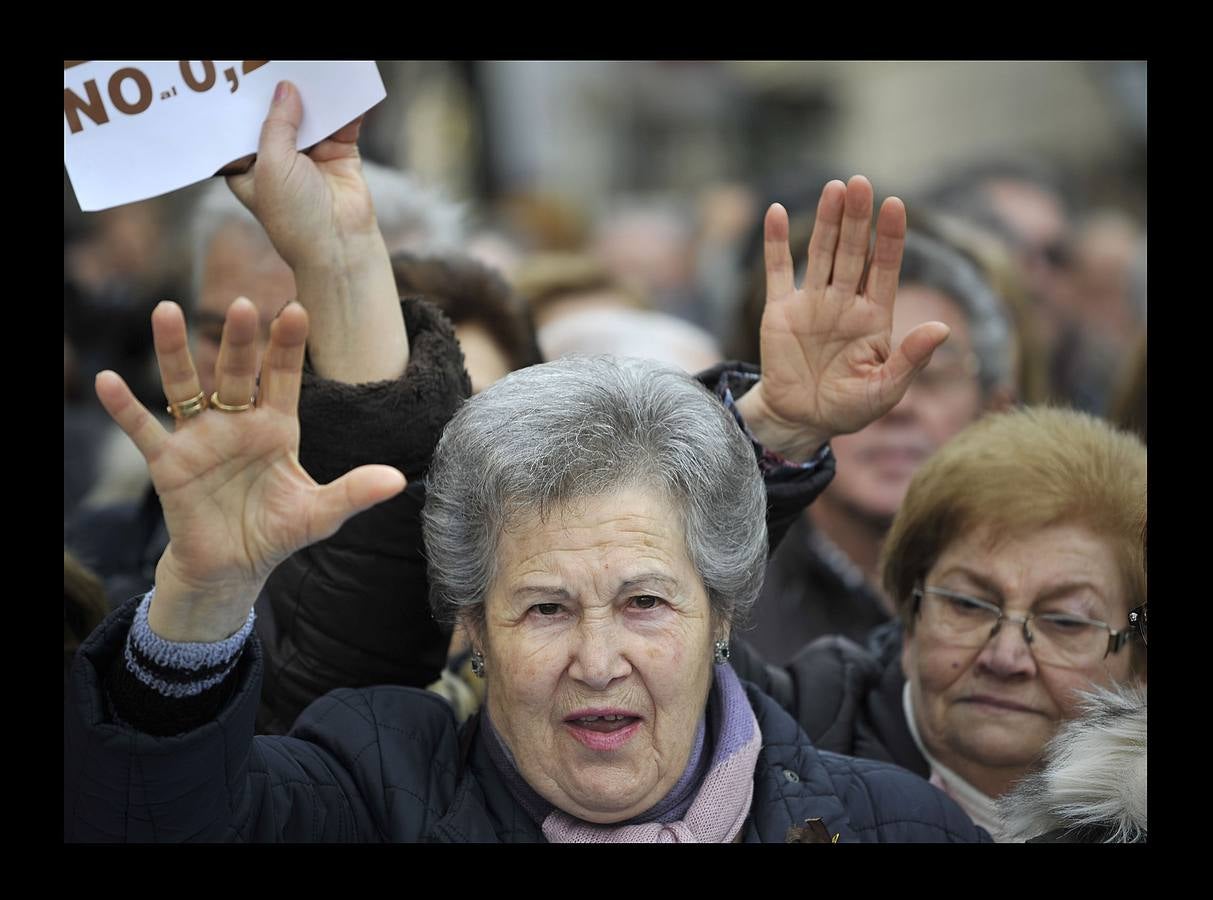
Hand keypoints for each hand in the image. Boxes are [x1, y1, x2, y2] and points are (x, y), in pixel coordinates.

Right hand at [94, 299, 405, 641]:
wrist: (233, 567)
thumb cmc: (276, 532)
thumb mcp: (319, 515)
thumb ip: (353, 493)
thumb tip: (399, 482)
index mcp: (277, 427)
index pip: (283, 378)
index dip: (287, 346)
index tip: (296, 309)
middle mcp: (237, 422)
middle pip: (236, 373)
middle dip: (240, 341)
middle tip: (243, 304)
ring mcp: (200, 438)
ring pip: (184, 387)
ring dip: (174, 352)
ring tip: (165, 310)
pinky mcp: (168, 463)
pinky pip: (144, 430)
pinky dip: (125, 408)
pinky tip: (108, 380)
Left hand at [226, 80, 376, 265]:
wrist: (339, 246)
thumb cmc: (294, 216)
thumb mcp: (272, 165)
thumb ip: (277, 124)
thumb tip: (286, 89)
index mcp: (250, 167)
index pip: (243, 126)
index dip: (243, 101)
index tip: (240, 74)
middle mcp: (279, 159)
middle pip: (278, 115)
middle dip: (279, 92)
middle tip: (274, 64)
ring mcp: (311, 156)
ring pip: (311, 116)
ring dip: (313, 96)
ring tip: (310, 68)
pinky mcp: (340, 156)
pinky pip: (342, 124)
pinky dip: (344, 108)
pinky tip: (340, 86)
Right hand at [737, 176, 949, 460]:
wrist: (801, 421)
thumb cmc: (849, 409)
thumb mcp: (886, 390)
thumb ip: (911, 359)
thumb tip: (942, 328)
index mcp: (874, 317)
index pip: (886, 267)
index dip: (890, 237)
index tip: (895, 205)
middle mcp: (845, 302)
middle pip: (853, 251)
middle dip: (857, 218)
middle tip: (860, 183)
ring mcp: (812, 303)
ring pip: (821, 253)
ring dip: (827, 221)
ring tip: (834, 188)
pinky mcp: (779, 311)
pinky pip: (778, 270)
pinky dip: (776, 243)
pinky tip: (776, 213)